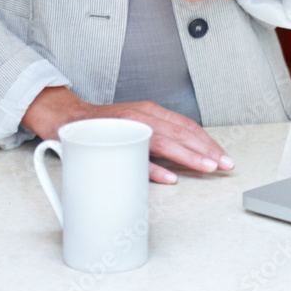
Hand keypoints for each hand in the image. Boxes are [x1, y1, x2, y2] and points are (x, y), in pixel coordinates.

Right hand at [21, 86, 233, 184]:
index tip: (223, 156)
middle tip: (224, 164)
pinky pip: (137, 154)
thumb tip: (181, 162)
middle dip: (206, 149)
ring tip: (207, 167)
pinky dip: (155, 167)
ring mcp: (129, 126)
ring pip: (165, 141)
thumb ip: (155, 141)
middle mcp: (143, 115)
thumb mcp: (135, 126)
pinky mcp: (113, 138)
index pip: (186, 126)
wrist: (65, 117)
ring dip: (188, 156)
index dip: (207, 141)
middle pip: (181, 132)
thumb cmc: (102, 126)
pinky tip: (170, 177)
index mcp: (150, 112)